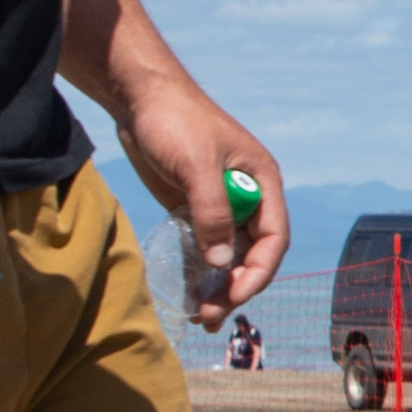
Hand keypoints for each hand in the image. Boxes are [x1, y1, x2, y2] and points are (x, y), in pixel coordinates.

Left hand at [115, 83, 288, 331]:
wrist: (139, 96)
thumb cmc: (175, 120)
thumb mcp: (196, 165)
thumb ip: (212, 213)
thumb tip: (221, 263)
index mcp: (263, 183)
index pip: (273, 238)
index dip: (258, 271)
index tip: (236, 295)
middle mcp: (248, 197)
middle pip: (252, 253)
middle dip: (236, 287)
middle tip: (212, 315)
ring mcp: (221, 203)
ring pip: (228, 254)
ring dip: (218, 285)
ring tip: (203, 315)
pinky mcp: (194, 206)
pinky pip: (203, 246)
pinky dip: (199, 270)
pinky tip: (190, 292)